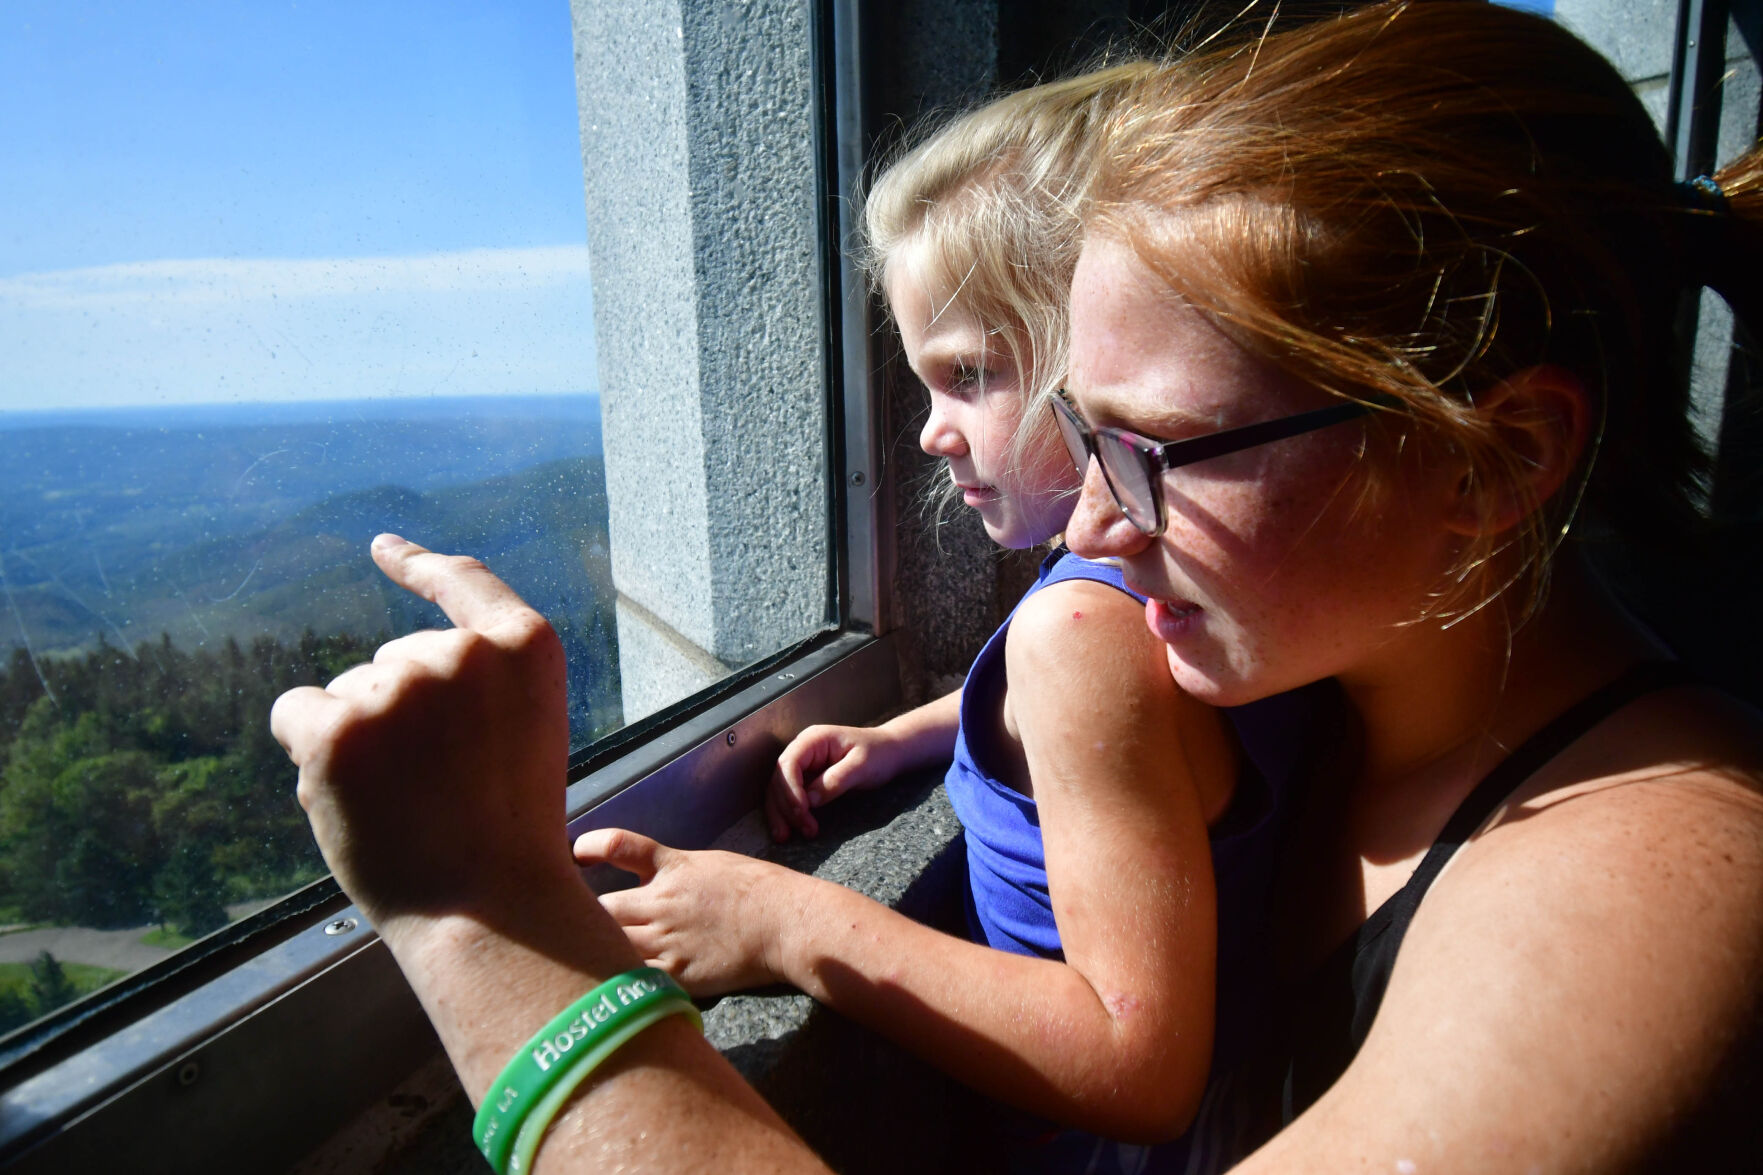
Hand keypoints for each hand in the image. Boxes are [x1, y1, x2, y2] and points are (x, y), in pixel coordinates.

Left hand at [270, 535, 578, 932]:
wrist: (485, 908)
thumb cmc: (504, 834)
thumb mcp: (524, 733)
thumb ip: (479, 687)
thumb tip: (385, 669)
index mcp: (526, 648)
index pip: (465, 583)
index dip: (419, 564)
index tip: (381, 549)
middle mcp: (463, 652)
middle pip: (394, 662)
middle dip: (396, 715)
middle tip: (436, 791)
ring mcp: (399, 685)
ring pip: (346, 694)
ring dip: (357, 742)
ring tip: (405, 807)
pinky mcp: (337, 725)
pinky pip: (295, 712)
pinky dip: (304, 750)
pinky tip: (345, 795)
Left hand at [573, 828, 801, 997]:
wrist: (785, 923)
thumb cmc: (758, 890)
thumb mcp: (712, 865)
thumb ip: (675, 872)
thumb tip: (651, 880)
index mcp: (671, 868)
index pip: (618, 846)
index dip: (591, 846)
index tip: (577, 853)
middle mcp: (660, 903)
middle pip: (599, 907)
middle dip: (586, 913)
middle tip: (577, 921)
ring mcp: (665, 941)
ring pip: (609, 944)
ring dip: (599, 947)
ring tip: (587, 957)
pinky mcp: (675, 975)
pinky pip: (632, 979)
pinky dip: (621, 979)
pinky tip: (616, 984)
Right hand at [766, 724, 900, 840]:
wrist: (890, 752)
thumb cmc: (879, 754)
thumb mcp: (862, 766)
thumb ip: (836, 780)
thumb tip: (810, 800)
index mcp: (813, 740)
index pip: (789, 764)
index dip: (790, 789)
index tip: (802, 811)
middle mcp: (802, 750)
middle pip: (779, 779)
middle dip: (785, 807)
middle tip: (804, 830)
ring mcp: (803, 765)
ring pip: (779, 790)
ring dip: (781, 814)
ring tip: (787, 837)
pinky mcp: (806, 779)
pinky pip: (789, 797)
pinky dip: (787, 814)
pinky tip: (790, 831)